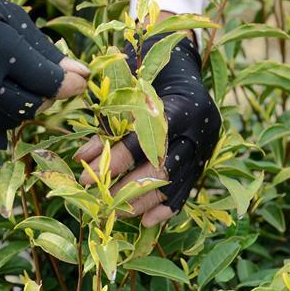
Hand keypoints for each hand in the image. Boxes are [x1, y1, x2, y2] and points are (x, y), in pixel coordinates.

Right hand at [0, 0, 87, 151]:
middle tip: (44, 80)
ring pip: (8, 121)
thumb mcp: (12, 19)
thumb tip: (82, 78)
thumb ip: (47, 53)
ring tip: (14, 82)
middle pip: (29, 106)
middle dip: (46, 97)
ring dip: (22, 107)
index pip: (43, 80)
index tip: (79, 82)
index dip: (68, 84)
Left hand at [75, 31, 220, 225]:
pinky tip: (147, 221)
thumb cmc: (152, 76)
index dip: (115, 161)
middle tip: (101, 200)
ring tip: (119, 213)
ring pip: (176, 183)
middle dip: (129, 187)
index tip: (87, 176)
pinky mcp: (205, 160)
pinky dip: (167, 206)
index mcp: (181, 107)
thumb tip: (83, 158)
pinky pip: (187, 189)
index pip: (145, 140)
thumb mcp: (129, 92)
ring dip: (145, 201)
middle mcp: (199, 130)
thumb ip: (110, 123)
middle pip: (163, 166)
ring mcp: (206, 147)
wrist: (185, 70)